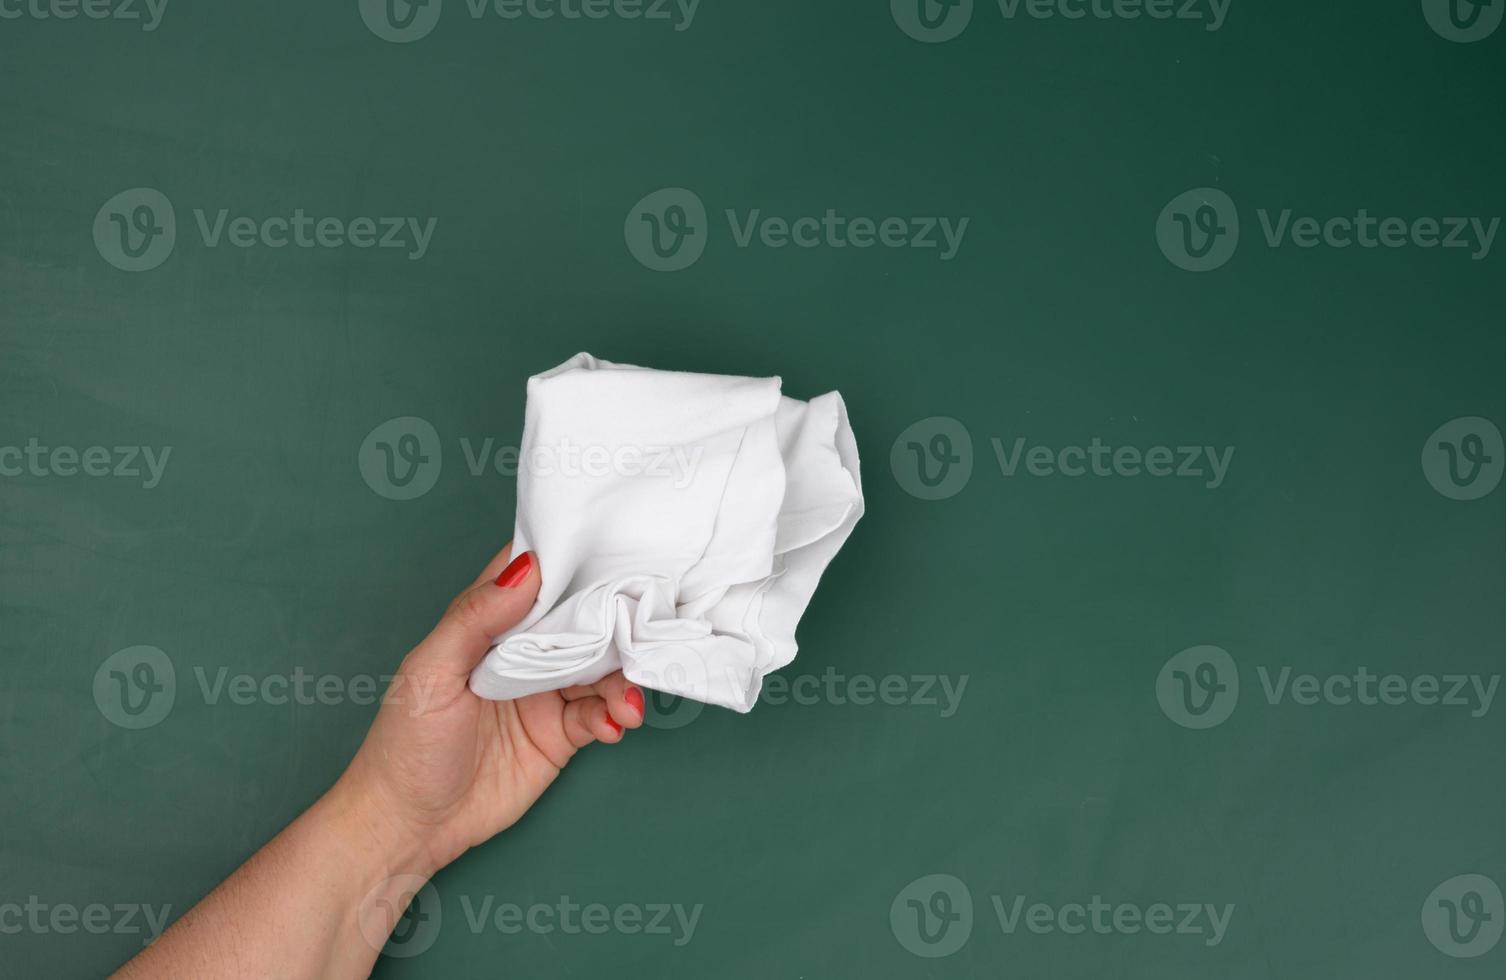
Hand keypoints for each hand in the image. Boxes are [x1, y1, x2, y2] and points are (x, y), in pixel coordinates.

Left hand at [332, 543, 646, 875]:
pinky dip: (615, 716)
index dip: (571, 561)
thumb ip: (474, 618)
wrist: (409, 826)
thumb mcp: (430, 673)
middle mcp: (521, 653)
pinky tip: (613, 726)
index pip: (535, 579)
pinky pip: (600, 714)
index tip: (613, 550)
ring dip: (622, 680)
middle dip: (615, 624)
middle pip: (581, 621)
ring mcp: (544, 694)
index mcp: (488, 626)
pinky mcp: (560, 735)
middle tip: (639, 634)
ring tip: (627, 704)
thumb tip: (527, 569)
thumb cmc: (404, 744)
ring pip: (600, 669)